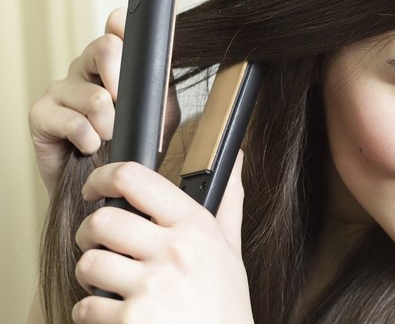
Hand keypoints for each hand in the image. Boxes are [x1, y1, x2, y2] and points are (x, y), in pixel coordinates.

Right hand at [27, 8, 179, 192]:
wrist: (106, 184)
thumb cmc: (131, 146)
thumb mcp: (159, 112)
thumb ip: (161, 81)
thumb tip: (164, 53)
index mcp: (111, 61)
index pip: (117, 26)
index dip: (127, 29)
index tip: (143, 45)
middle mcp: (83, 68)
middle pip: (105, 48)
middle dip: (124, 84)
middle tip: (128, 112)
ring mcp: (60, 89)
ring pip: (95, 96)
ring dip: (110, 125)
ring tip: (110, 139)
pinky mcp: (41, 114)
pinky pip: (73, 123)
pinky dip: (89, 140)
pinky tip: (89, 148)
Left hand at [72, 152, 252, 323]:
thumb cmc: (225, 304)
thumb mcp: (231, 249)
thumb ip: (228, 200)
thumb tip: (236, 158)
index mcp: (196, 227)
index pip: (135, 179)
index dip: (103, 178)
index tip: (95, 189)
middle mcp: (174, 252)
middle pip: (101, 221)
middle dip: (90, 235)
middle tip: (99, 245)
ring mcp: (152, 287)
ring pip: (88, 264)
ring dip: (90, 276)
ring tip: (109, 284)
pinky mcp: (131, 321)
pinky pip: (86, 306)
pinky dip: (91, 313)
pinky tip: (115, 313)